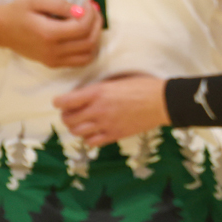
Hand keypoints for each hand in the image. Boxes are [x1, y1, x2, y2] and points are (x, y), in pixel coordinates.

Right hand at [0, 0, 102, 67]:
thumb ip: (61, 5)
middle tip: (93, 11)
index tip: (88, 3)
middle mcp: (53, 51)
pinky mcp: (53, 64)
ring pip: (88, 55)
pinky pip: (79, 61)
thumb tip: (81, 10)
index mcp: (48, 34)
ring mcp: (53, 60)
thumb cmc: (17, 12)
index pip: (82, 27)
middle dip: (97, 24)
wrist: (0, 30)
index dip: (91, 14)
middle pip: (89, 42)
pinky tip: (83, 35)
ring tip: (91, 23)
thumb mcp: (37, 0)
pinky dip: (88, 49)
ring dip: (95, 38)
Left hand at [54, 74, 168, 146]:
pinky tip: (93, 132)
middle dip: (66, 116)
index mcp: (98, 92)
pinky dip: (88, 138)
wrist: (162, 101)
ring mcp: (105, 124)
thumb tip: (85, 91)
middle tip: (70, 112)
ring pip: (77, 132)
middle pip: (68, 119)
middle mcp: (98, 109)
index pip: (66, 101)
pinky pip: (92, 142)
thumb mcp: (118, 79)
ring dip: (76, 127)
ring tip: (81, 123)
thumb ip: (100, 86)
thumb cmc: (143, 85)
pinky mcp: (114, 135)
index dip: (59, 102)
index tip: (59, 102)